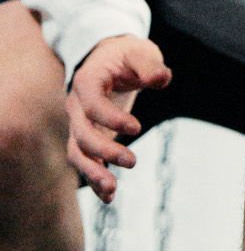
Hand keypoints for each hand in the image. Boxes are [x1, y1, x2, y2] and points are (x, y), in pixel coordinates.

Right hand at [66, 34, 171, 200]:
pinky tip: (109, 198)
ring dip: (93, 173)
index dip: (112, 119)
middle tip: (133, 162)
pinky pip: (85, 161)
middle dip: (105, 151)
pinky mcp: (88, 137)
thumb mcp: (140, 52)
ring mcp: (79, 124)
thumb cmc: (126, 55)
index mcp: (87, 82)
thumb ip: (150, 66)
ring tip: (113, 190)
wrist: (109, 59)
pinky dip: (94, 179)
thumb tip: (162, 79)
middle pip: (82, 135)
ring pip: (77, 154)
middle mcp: (76, 106)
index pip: (92, 106)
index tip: (137, 128)